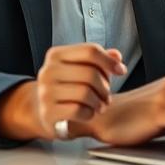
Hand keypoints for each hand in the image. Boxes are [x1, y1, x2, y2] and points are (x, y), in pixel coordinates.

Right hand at [0, 43, 125, 140]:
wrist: (43, 110)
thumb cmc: (68, 87)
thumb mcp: (81, 68)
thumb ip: (100, 60)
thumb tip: (117, 56)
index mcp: (56, 55)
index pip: (90, 51)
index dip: (110, 61)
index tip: (121, 70)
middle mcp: (47, 71)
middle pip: (90, 73)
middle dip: (105, 87)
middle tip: (107, 96)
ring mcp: (45, 92)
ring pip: (85, 93)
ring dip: (100, 102)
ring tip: (101, 105)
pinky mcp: (47, 112)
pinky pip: (79, 111)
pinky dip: (90, 113)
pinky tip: (89, 113)